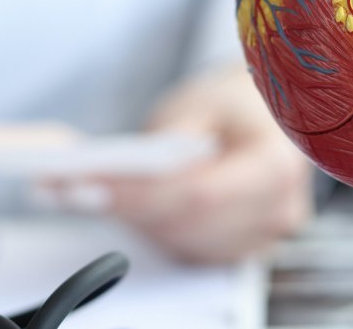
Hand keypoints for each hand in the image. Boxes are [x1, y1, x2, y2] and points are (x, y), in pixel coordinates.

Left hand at [98, 69, 313, 263]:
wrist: (264, 113)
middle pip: (189, 225)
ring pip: (185, 244)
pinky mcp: (244, 248)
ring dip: (137, 222)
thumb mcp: (199, 103)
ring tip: (93, 193)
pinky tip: (127, 205)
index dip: (142, 195)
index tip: (92, 185)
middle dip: (129, 208)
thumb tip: (125, 169)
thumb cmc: (233, 103)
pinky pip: (191, 251)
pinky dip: (155, 230)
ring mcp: (264, 236)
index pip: (200, 195)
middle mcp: (278, 210)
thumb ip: (171, 138)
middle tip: (74, 189)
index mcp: (276, 165)